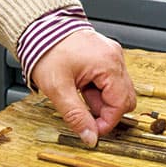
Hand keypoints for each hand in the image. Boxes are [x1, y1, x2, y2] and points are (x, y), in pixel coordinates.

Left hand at [31, 29, 134, 146]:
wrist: (41, 29)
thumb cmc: (48, 52)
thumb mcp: (58, 89)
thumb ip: (76, 116)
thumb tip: (90, 137)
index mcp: (108, 64)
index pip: (121, 104)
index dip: (107, 122)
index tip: (92, 131)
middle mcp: (115, 57)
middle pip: (124, 98)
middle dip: (106, 111)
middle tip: (83, 111)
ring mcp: (112, 55)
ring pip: (118, 90)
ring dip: (101, 100)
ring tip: (78, 93)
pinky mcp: (106, 55)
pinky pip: (111, 79)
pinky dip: (99, 89)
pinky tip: (82, 85)